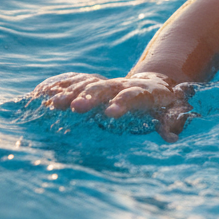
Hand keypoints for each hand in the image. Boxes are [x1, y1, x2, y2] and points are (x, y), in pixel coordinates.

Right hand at [32, 71, 190, 141]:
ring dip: (70, 92)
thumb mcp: (176, 110)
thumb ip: (173, 121)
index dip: (122, 103)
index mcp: (143, 92)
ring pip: (87, 84)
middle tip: (74, 107)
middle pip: (104, 88)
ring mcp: (107, 83)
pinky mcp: (95, 84)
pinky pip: (75, 82)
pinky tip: (42, 93)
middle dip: (90, 97)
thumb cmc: (166, 103)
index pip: (132, 96)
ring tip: (52, 103)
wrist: (158, 83)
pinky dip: (60, 86)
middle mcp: (122, 85)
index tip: (111, 114)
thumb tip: (171, 136)